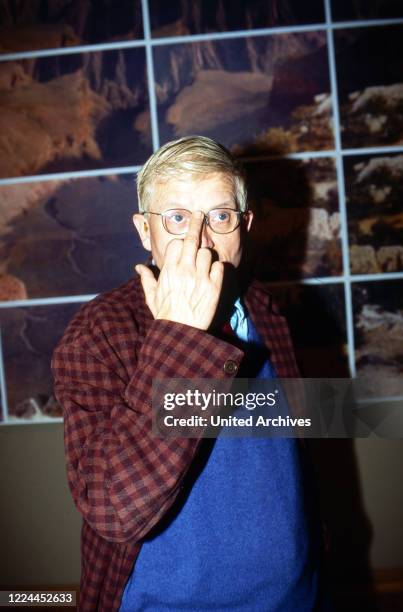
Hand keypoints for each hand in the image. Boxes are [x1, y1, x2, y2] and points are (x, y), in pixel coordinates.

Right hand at [135, 212, 223, 329]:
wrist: (180, 333)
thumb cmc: (165, 315)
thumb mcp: (152, 296)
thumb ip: (146, 279)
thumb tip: (138, 267)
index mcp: (169, 271)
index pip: (175, 244)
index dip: (179, 243)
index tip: (182, 243)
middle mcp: (184, 271)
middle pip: (192, 239)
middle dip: (196, 224)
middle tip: (199, 215)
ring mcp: (200, 278)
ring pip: (207, 252)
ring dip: (206, 255)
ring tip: (203, 263)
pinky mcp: (214, 287)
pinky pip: (219, 266)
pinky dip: (217, 268)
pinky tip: (213, 274)